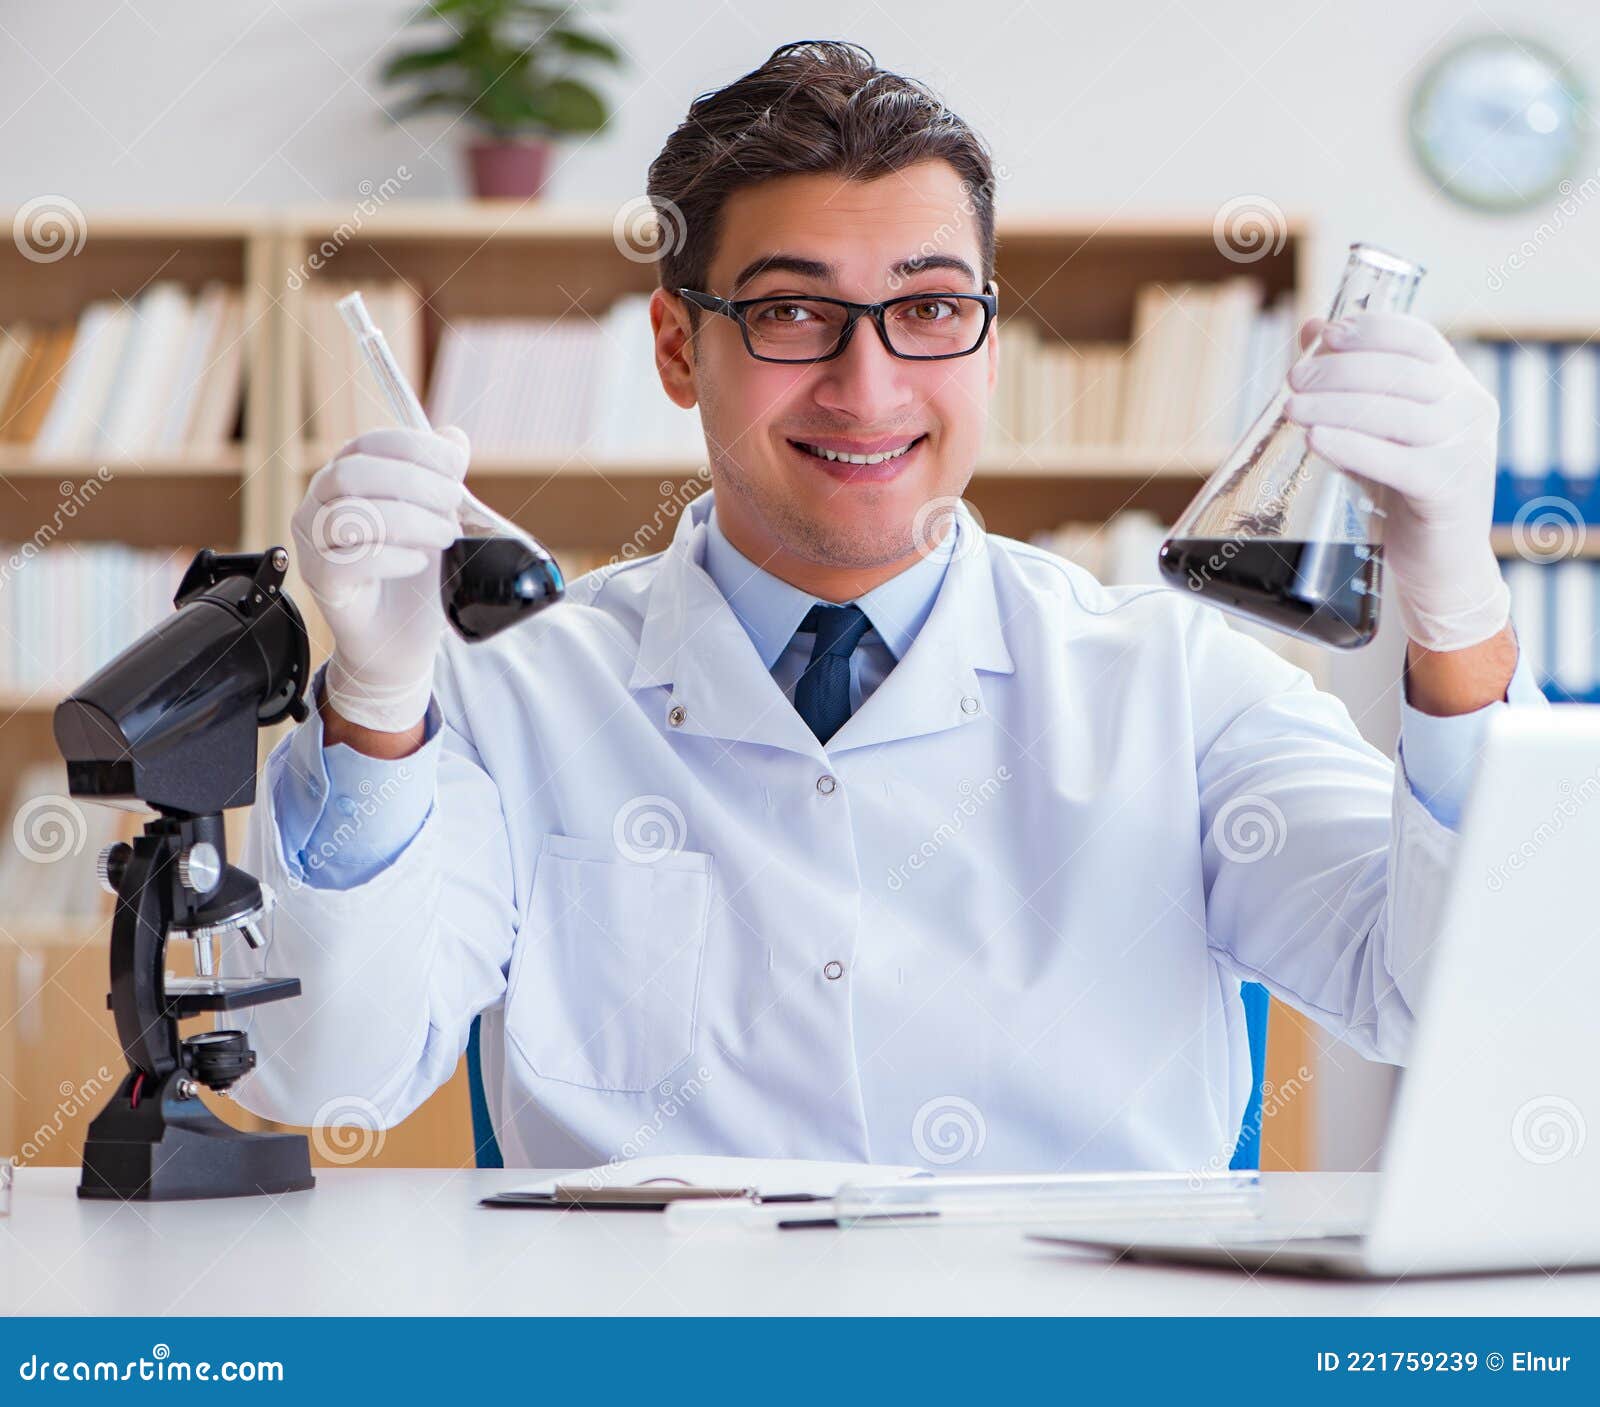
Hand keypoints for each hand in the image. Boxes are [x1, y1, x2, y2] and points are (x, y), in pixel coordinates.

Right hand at [291, 427, 468, 731]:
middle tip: (454, 505)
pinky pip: (347, 561)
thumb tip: (454, 438)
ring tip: (443, 537)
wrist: (400, 639)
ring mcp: (313, 544)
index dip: (415, 448)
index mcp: (346, 476)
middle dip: (414, 483)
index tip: (455, 467)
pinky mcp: (320, 582)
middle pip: (353, 472)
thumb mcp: (435, 518)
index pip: (369, 443)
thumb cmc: (414, 575)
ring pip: (348, 514)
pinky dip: (390, 557)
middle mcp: (319, 504)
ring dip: (409, 521)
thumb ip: (440, 478)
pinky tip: (416, 563)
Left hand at [1284, 311, 1509, 652]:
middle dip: (1341, 371)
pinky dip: (1354, 447)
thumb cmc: (1401, 490)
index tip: (1327, 334)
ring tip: (1292, 409)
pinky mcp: (1450, 490)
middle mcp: (1470, 409)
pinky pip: (1398, 462)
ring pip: (1397, 414)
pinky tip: (1318, 440)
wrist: (1441, 563)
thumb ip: (1351, 386)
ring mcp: (1466, 450)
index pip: (1419, 339)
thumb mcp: (1378, 431)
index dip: (1372, 329)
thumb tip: (1311, 330)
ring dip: (1338, 406)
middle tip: (1294, 380)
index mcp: (1456, 385)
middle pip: (1403, 373)